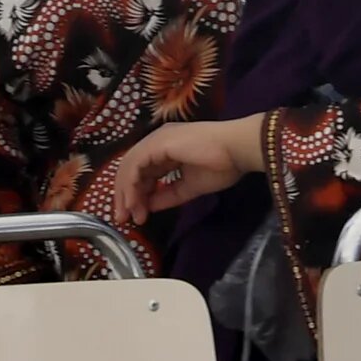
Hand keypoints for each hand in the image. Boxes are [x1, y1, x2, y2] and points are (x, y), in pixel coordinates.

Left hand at [110, 115, 267, 224]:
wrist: (236, 150)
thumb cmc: (221, 165)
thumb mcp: (189, 186)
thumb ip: (168, 195)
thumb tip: (148, 207)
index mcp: (167, 150)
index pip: (143, 173)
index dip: (137, 194)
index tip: (137, 216)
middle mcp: (157, 143)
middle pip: (132, 170)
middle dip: (126, 196)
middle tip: (124, 219)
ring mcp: (156, 141)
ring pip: (129, 167)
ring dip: (126, 193)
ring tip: (128, 215)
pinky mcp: (156, 143)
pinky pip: (134, 166)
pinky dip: (131, 185)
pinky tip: (133, 203)